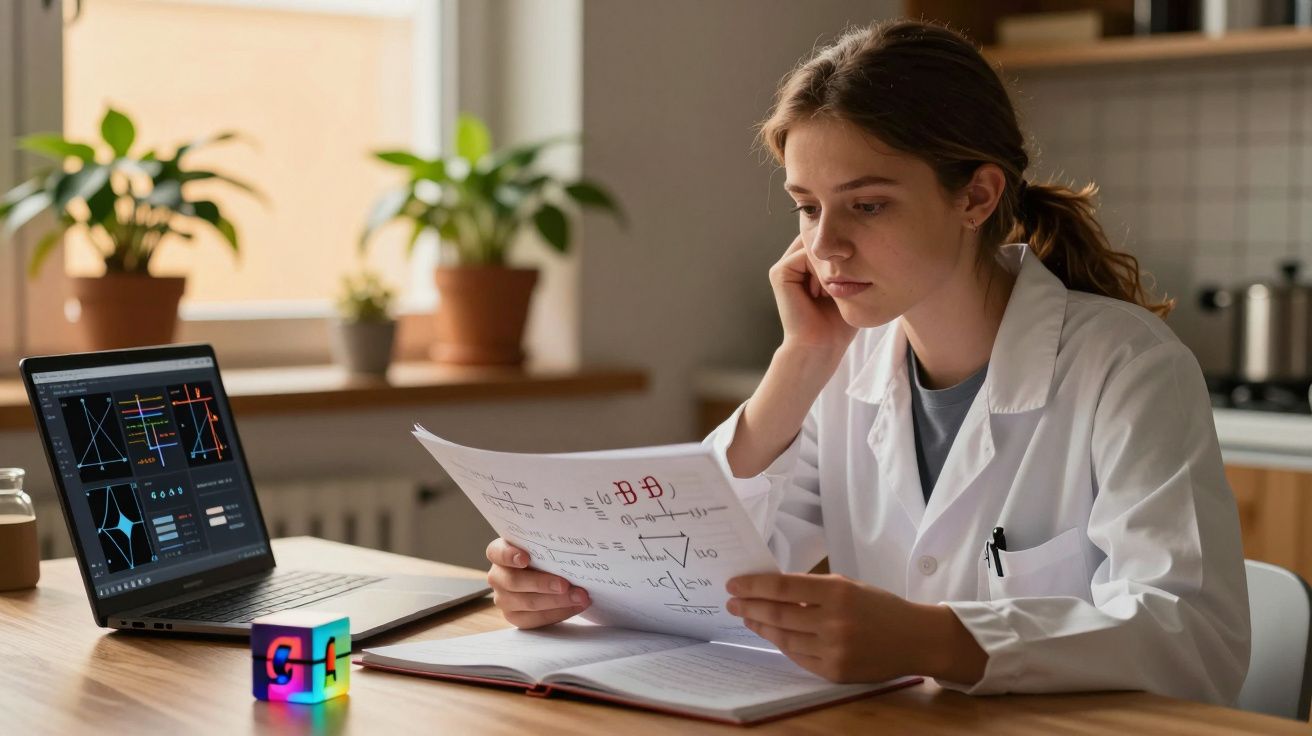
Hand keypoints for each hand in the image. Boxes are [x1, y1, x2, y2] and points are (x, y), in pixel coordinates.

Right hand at [485, 538, 590, 627]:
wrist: (549, 576)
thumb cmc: (545, 555)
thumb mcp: (543, 546)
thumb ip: (547, 544)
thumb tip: (571, 542)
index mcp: (499, 553)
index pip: (497, 552)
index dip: (509, 556)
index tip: (525, 559)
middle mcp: (497, 577)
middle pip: (515, 582)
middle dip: (543, 584)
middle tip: (565, 585)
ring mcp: (504, 599)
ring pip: (529, 603)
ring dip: (558, 601)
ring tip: (580, 596)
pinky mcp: (515, 617)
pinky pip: (536, 619)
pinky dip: (559, 613)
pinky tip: (575, 606)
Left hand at [725, 573, 986, 683]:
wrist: (915, 639)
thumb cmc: (879, 607)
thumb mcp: (849, 586)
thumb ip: (813, 588)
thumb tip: (772, 587)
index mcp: (837, 592)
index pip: (783, 587)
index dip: (754, 585)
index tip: (734, 584)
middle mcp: (834, 621)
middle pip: (778, 613)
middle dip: (750, 607)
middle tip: (732, 602)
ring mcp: (833, 649)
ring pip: (784, 638)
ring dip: (761, 627)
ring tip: (747, 617)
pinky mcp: (834, 671)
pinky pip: (798, 657)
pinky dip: (782, 644)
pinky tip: (771, 634)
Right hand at [769, 234, 858, 355]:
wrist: (822, 346)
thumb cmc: (839, 322)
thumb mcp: (850, 286)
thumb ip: (851, 262)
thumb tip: (864, 237)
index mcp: (809, 265)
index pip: (830, 240)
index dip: (845, 250)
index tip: (856, 274)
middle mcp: (795, 262)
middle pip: (822, 240)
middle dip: (837, 255)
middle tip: (845, 283)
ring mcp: (785, 266)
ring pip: (814, 247)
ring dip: (829, 266)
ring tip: (832, 291)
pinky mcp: (780, 272)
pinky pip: (804, 256)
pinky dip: (818, 272)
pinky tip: (822, 293)